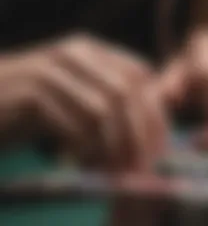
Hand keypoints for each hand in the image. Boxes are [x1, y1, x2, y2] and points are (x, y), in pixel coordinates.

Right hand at [0, 33, 167, 171]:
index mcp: (93, 52)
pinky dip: (83, 151)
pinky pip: (72, 126)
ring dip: (112, 148)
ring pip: (101, 111)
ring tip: (111, 173)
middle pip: (126, 94)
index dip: (155, 114)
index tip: (159, 150)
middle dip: (139, 136)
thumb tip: (155, 137)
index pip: (141, 76)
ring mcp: (52, 71)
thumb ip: (116, 108)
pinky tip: (80, 165)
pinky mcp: (30, 94)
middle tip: (140, 170)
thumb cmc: (42, 109)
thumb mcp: (81, 101)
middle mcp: (76, 54)